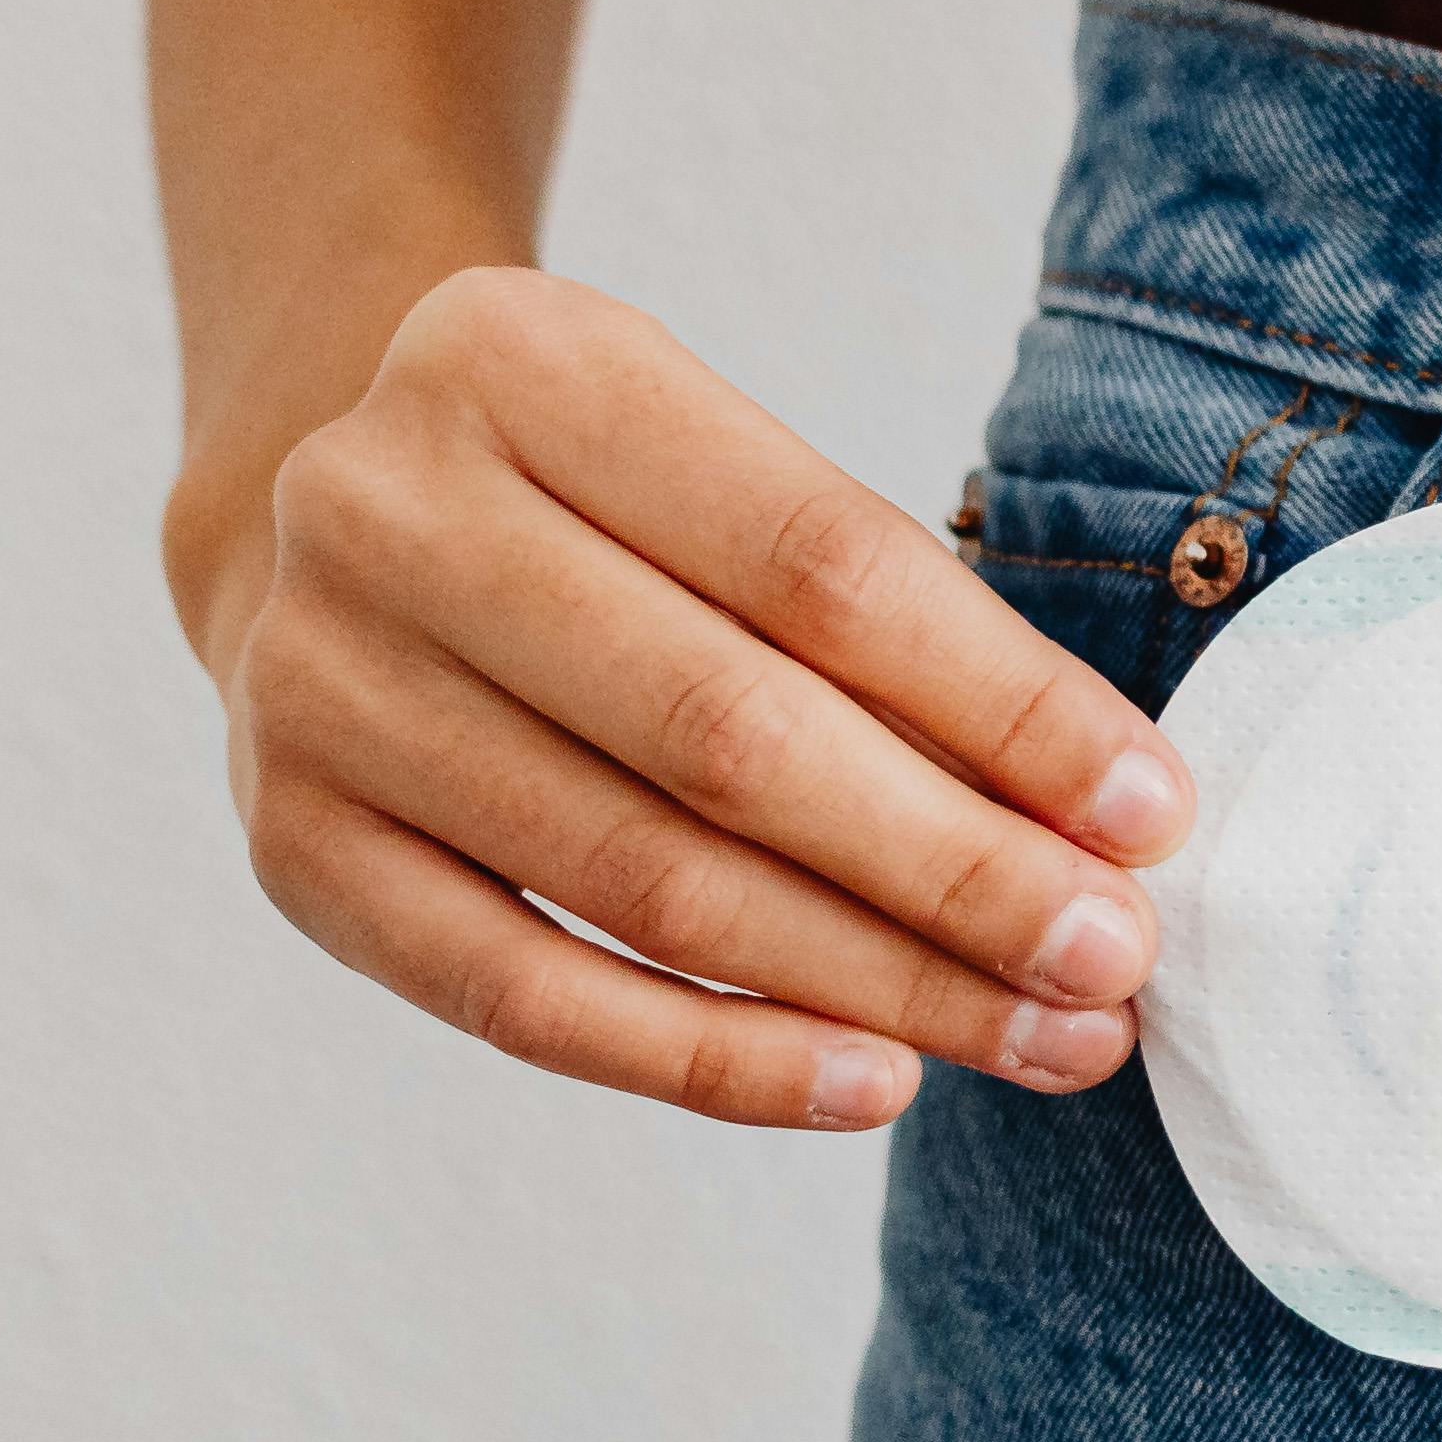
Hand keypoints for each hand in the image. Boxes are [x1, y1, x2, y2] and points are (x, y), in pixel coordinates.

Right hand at [195, 267, 1189, 1125]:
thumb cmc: (601, 504)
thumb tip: (1103, 818)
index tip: (1151, 812)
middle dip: (955, 869)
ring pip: (645, 883)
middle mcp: (385, 510)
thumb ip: (883, 616)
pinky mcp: (290, 845)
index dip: (1002, 703)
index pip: (817, 563)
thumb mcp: (721, 470)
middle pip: (730, 736)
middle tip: (1113, 958)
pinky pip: (525, 996)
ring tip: (1043, 1033)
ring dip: (873, 981)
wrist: (317, 514)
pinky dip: (713, 1057)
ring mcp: (315, 685)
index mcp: (522, 361)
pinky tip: (873, 1080)